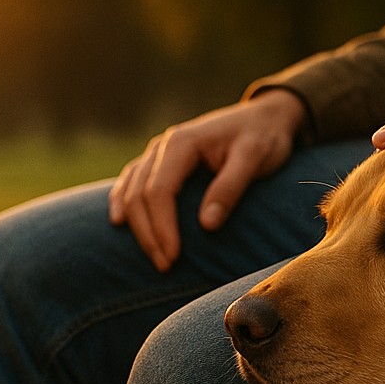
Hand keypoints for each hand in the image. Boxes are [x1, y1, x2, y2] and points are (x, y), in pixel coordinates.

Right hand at [109, 88, 307, 269]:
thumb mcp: (255, 157)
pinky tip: (119, 222)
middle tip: (165, 267)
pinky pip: (132, 181)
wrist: (265, 116)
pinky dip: (123, 202)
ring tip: (154, 257)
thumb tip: (207, 226)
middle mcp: (163, 146)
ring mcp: (158, 152)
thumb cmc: (264, 137)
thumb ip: (230, 187)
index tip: (173, 257)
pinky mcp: (161, 160)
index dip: (162, 227)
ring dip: (137, 226)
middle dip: (148, 234)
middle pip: (139, 195)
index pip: (159, 191)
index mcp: (182, 143)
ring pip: (130, 190)